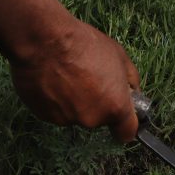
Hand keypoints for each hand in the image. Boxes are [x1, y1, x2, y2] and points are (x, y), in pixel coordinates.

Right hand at [8, 17, 141, 142]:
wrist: (43, 41)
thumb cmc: (84, 44)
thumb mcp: (119, 55)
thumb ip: (129, 79)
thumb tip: (131, 92)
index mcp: (115, 106)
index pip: (127, 133)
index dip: (125, 125)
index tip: (121, 116)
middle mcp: (92, 119)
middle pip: (98, 118)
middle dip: (97, 102)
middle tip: (87, 78)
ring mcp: (67, 120)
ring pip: (76, 114)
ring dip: (74, 101)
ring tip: (66, 75)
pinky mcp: (44, 116)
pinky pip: (56, 111)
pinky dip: (55, 100)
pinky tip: (51, 79)